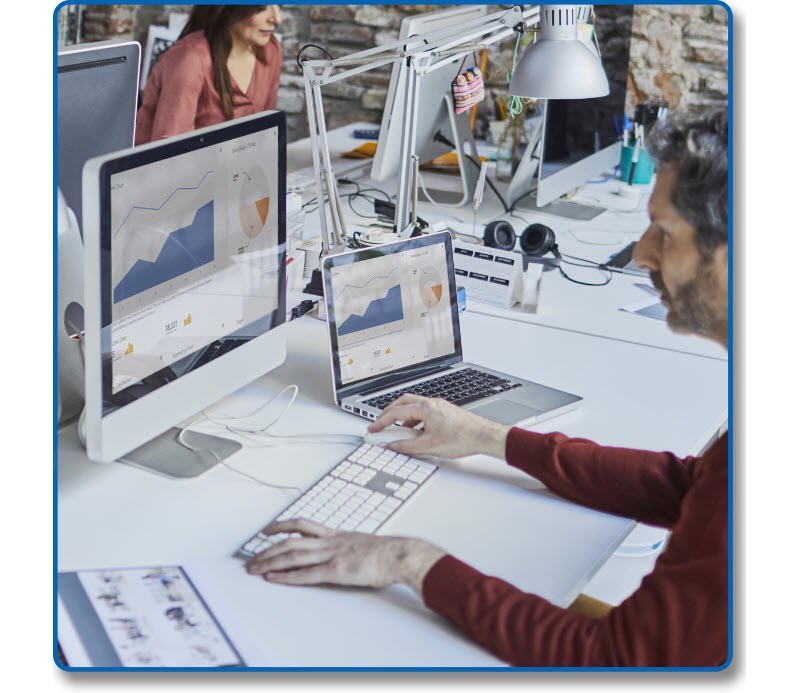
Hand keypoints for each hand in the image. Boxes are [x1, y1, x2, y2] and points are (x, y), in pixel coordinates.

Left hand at [246, 519, 445, 592]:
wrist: (399, 554)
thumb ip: (350, 546)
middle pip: (291, 540)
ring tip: (255, 568)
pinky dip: (286, 576)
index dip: (282, 526)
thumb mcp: (364, 542)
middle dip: (268, 549)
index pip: (302, 525)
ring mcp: (331, 555)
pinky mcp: (335, 571)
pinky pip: (305, 574)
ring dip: (270, 561)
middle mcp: (330, 541)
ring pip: (293, 554)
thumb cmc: (388, 552)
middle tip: (252, 557)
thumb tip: (346, 552)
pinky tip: (274, 579)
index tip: (268, 529)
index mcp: (336, 534)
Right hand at [367, 394, 509, 458]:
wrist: (484, 436)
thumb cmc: (463, 437)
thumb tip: (393, 446)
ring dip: (402, 416)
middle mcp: (431, 403)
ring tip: (397, 431)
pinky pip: (423, 412)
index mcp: (425, 408)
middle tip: (380, 424)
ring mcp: (438, 407)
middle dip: (388, 413)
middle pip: (402, 402)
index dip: (381, 421)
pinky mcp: (444, 412)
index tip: (373, 429)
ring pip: (413, 406)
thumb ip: (407, 446)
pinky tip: (415, 433)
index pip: (396, 412)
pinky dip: (414, 419)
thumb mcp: (429, 446)